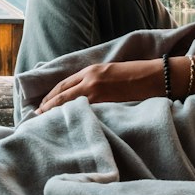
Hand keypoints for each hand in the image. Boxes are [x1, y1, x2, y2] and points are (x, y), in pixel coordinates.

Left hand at [36, 60, 163, 112]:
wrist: (157, 77)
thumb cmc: (137, 75)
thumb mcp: (111, 73)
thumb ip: (95, 81)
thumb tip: (81, 95)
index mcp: (91, 70)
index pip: (64, 84)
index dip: (51, 95)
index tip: (42, 105)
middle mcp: (90, 79)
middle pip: (62, 93)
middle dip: (48, 105)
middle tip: (37, 116)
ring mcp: (98, 91)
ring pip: (69, 102)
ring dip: (56, 112)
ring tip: (45, 122)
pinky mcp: (107, 103)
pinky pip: (85, 111)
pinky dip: (74, 117)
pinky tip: (69, 124)